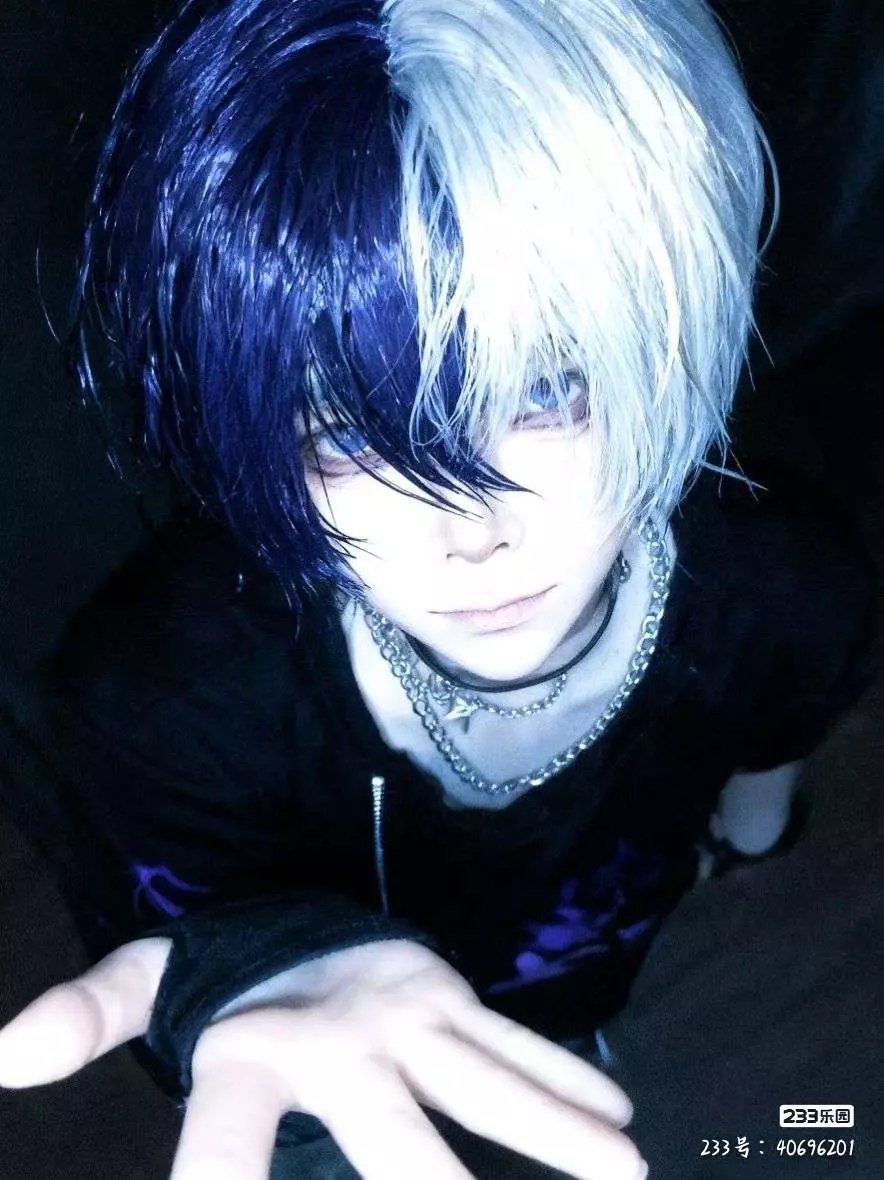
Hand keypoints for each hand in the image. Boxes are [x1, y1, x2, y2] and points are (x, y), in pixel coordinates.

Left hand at [0, 936, 646, 1179]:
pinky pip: (517, 1044)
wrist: (300, 899)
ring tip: (624, 1178)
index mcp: (249, 1054)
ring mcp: (406, 1012)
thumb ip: (85, 1014)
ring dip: (557, 1139)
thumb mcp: (145, 983)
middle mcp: (336, 1040)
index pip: (224, 1148)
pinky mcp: (450, 993)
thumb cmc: (223, 976)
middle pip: (393, 1145)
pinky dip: (570, 1084)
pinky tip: (622, 1123)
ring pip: (488, 1085)